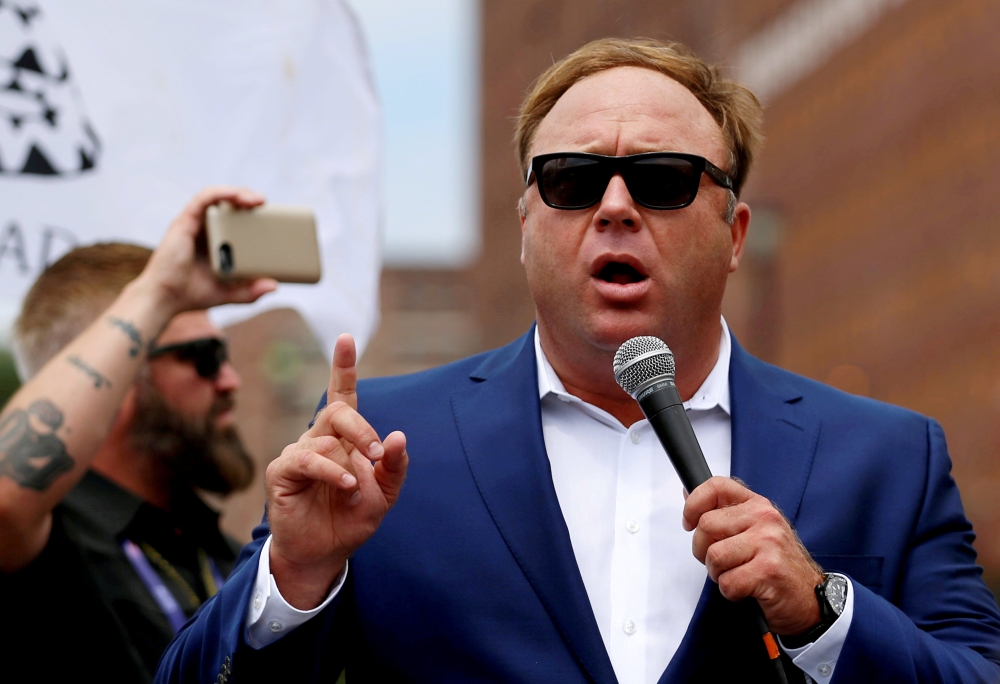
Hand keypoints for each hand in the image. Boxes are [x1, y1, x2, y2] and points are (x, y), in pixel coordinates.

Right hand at [135, 186, 277, 315]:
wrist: (165, 299)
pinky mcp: (185, 221)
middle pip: (228, 204)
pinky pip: (203, 198)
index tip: (272, 217)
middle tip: (266, 205)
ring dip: (238, 193)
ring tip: (257, 200)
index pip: (234, 219)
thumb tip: (274, 286)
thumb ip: (250, 291)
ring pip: (217, 197)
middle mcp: (204, 229)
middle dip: (248, 199)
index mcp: (214, 241)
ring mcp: (194, 224)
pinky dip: (220, 193)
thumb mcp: (229, 293)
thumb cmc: (192, 294)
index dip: (252, 213)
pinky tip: (236, 195)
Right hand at [265, 334, 407, 608]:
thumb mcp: (385, 493)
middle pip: (337, 410)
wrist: (325, 552)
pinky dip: (332, 472)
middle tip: (376, 453)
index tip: (346, 338)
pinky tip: (346, 487)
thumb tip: (397, 435)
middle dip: (361, 428)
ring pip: (326, 439)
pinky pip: (309, 459)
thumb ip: (394, 465)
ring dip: (349, 464)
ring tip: (356, 489)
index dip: (343, 366)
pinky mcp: (282, 471)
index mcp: (344, 437)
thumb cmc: (352, 518)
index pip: (343, 394)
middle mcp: (319, 438)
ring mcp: (298, 452)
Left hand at [683, 476, 823, 634]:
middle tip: (722, 562)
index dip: (694, 504)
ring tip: (738, 575)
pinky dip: (731, 592)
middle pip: (706, 525)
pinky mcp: (769, 570)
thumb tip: (688, 493)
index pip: (716, 486)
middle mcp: (764, 519)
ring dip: (718, 574)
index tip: (689, 522)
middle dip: (703, 550)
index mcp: (758, 505)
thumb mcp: (754, 531)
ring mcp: (768, 543)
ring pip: (714, 555)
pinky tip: (747, 589)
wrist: (810, 599)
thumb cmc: (778, 566)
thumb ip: (724, 513)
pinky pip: (727, 582)